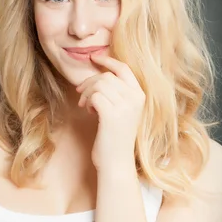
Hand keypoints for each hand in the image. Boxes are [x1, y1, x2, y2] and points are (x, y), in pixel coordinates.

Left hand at [75, 52, 145, 171]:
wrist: (116, 162)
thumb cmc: (115, 137)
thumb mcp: (122, 111)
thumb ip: (117, 93)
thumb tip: (98, 75)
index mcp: (140, 95)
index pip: (123, 68)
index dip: (107, 61)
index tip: (93, 58)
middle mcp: (135, 98)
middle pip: (107, 76)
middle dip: (90, 82)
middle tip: (81, 95)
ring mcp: (125, 106)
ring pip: (99, 84)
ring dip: (87, 93)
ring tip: (86, 106)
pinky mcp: (112, 115)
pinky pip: (94, 95)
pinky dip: (87, 101)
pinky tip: (89, 111)